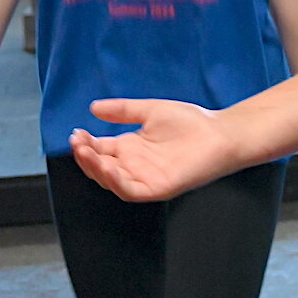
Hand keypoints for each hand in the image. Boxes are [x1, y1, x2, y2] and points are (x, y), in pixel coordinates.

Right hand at [69, 99, 241, 201]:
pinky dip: (116, 181)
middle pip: (100, 166)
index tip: (76, 133)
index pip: (99, 150)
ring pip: (111, 181)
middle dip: (85, 155)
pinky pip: (130, 190)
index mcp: (131, 148)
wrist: (222, 133)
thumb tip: (94, 107)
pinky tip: (108, 166)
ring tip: (85, 152)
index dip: (85, 143)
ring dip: (95, 168)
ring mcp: (145, 178)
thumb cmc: (192, 122)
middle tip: (78, 142)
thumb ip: (123, 110)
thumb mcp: (151, 111)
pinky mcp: (157, 188)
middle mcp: (134, 165)